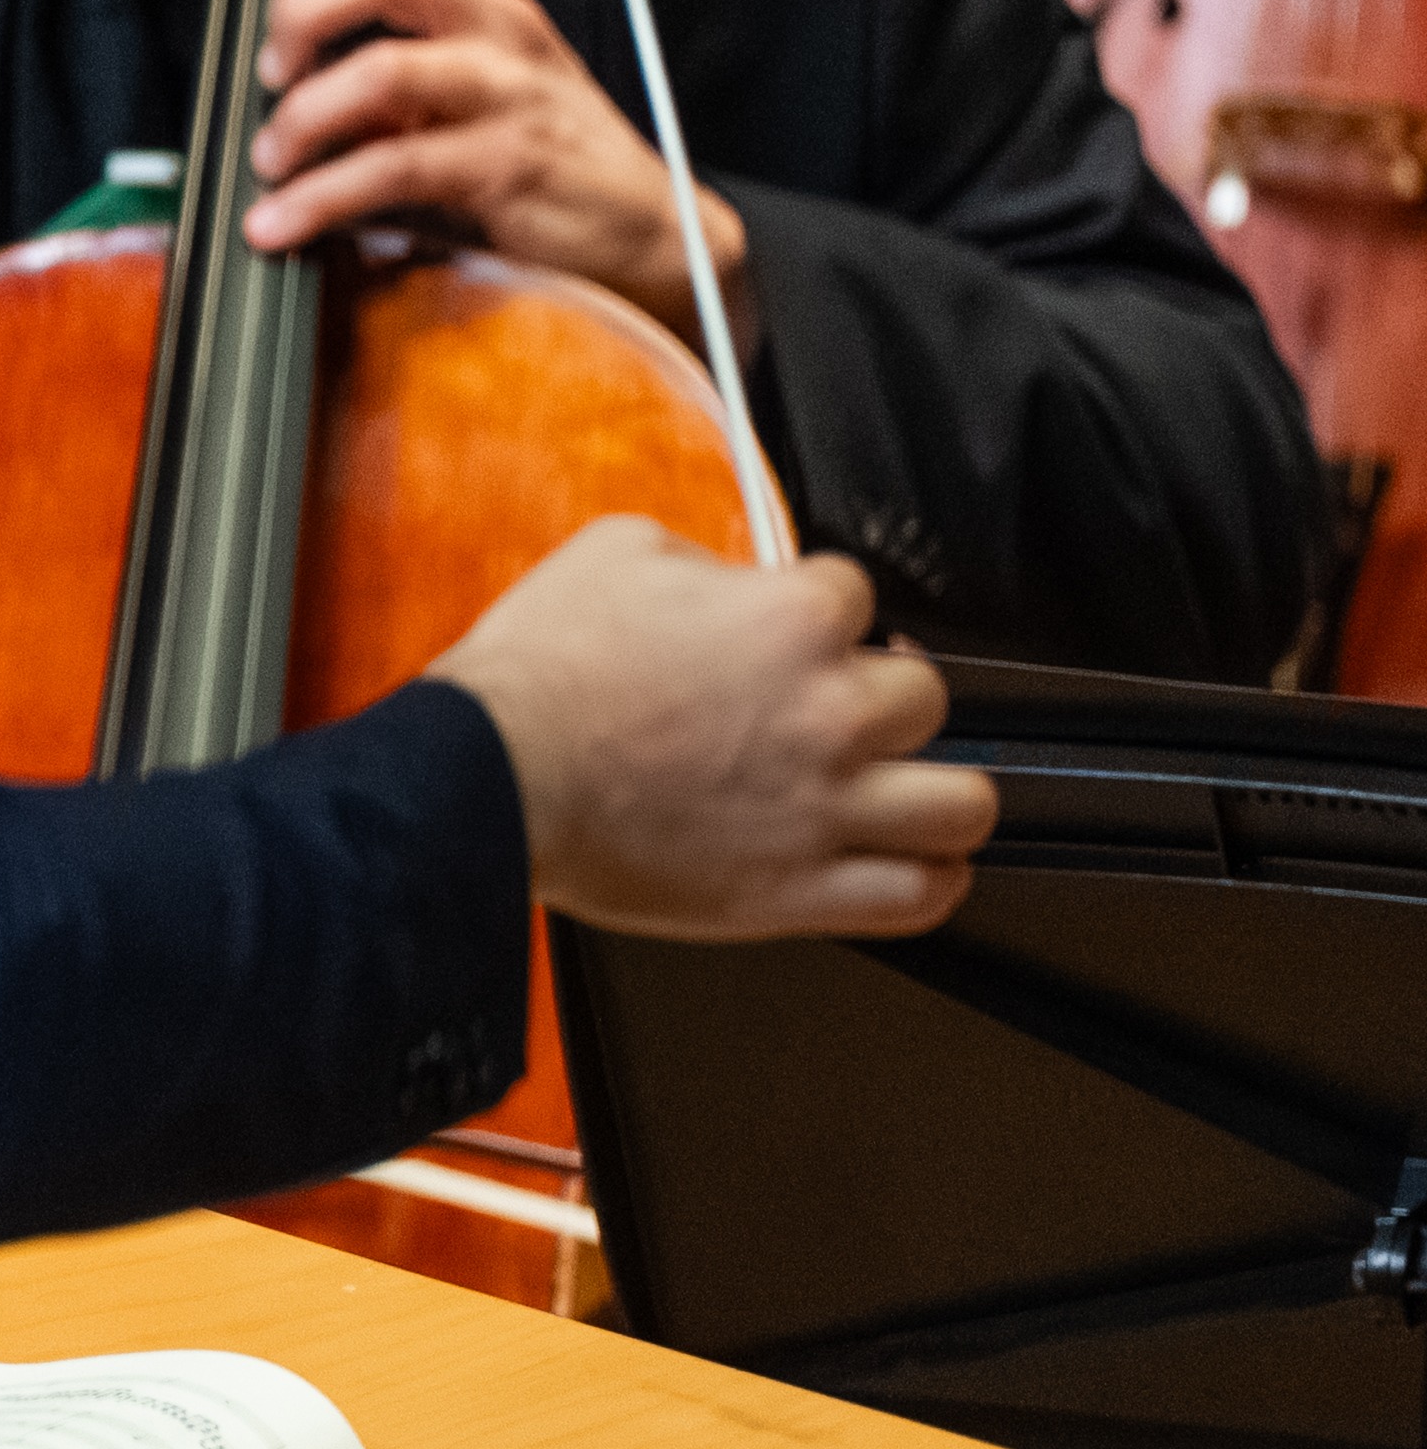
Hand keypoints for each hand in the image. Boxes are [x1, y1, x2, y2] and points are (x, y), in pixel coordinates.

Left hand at [244, 0, 748, 353]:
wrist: (647, 227)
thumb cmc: (548, 156)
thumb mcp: (475, 90)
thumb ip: (395, 73)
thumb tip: (286, 91)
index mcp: (485, 1)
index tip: (283, 28)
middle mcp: (500, 28)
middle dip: (297, 18)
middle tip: (271, 78)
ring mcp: (510, 91)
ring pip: (382, 70)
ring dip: (301, 118)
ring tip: (272, 161)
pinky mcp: (510, 163)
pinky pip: (395, 165)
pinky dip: (321, 197)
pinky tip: (284, 222)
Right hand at [430, 520, 988, 940]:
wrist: (489, 775)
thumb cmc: (537, 676)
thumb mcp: (612, 552)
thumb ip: (701, 554)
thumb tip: (726, 574)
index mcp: (795, 621)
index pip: (859, 593)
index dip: (820, 610)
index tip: (791, 632)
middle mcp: (830, 714)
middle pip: (927, 698)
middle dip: (882, 698)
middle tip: (838, 712)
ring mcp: (822, 808)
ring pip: (961, 806)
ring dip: (937, 794)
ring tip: (904, 792)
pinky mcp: (796, 891)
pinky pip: (919, 896)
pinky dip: (929, 881)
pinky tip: (909, 864)